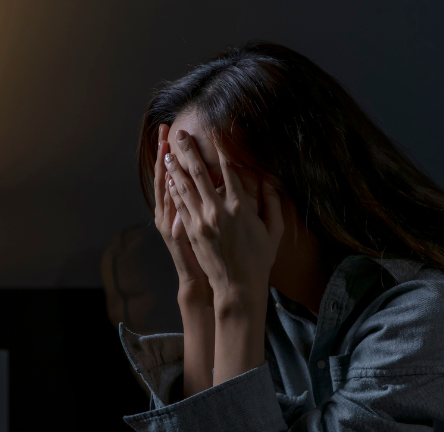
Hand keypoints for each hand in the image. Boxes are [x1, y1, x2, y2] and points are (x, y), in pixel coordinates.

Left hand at [164, 128, 283, 303]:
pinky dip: (174, 191)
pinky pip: (180, 206)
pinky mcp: (191, 232)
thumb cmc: (259, 259)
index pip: (228, 169)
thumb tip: (270, 180)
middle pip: (200, 173)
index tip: (214, 132)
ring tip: (169, 153)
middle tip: (180, 135)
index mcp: (240, 206)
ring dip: (176, 168)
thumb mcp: (274, 231)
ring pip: (185, 187)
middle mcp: (217, 210)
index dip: (220, 148)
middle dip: (189, 151)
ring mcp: (201, 221)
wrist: (237, 286)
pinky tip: (170, 180)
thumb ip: (272, 203)